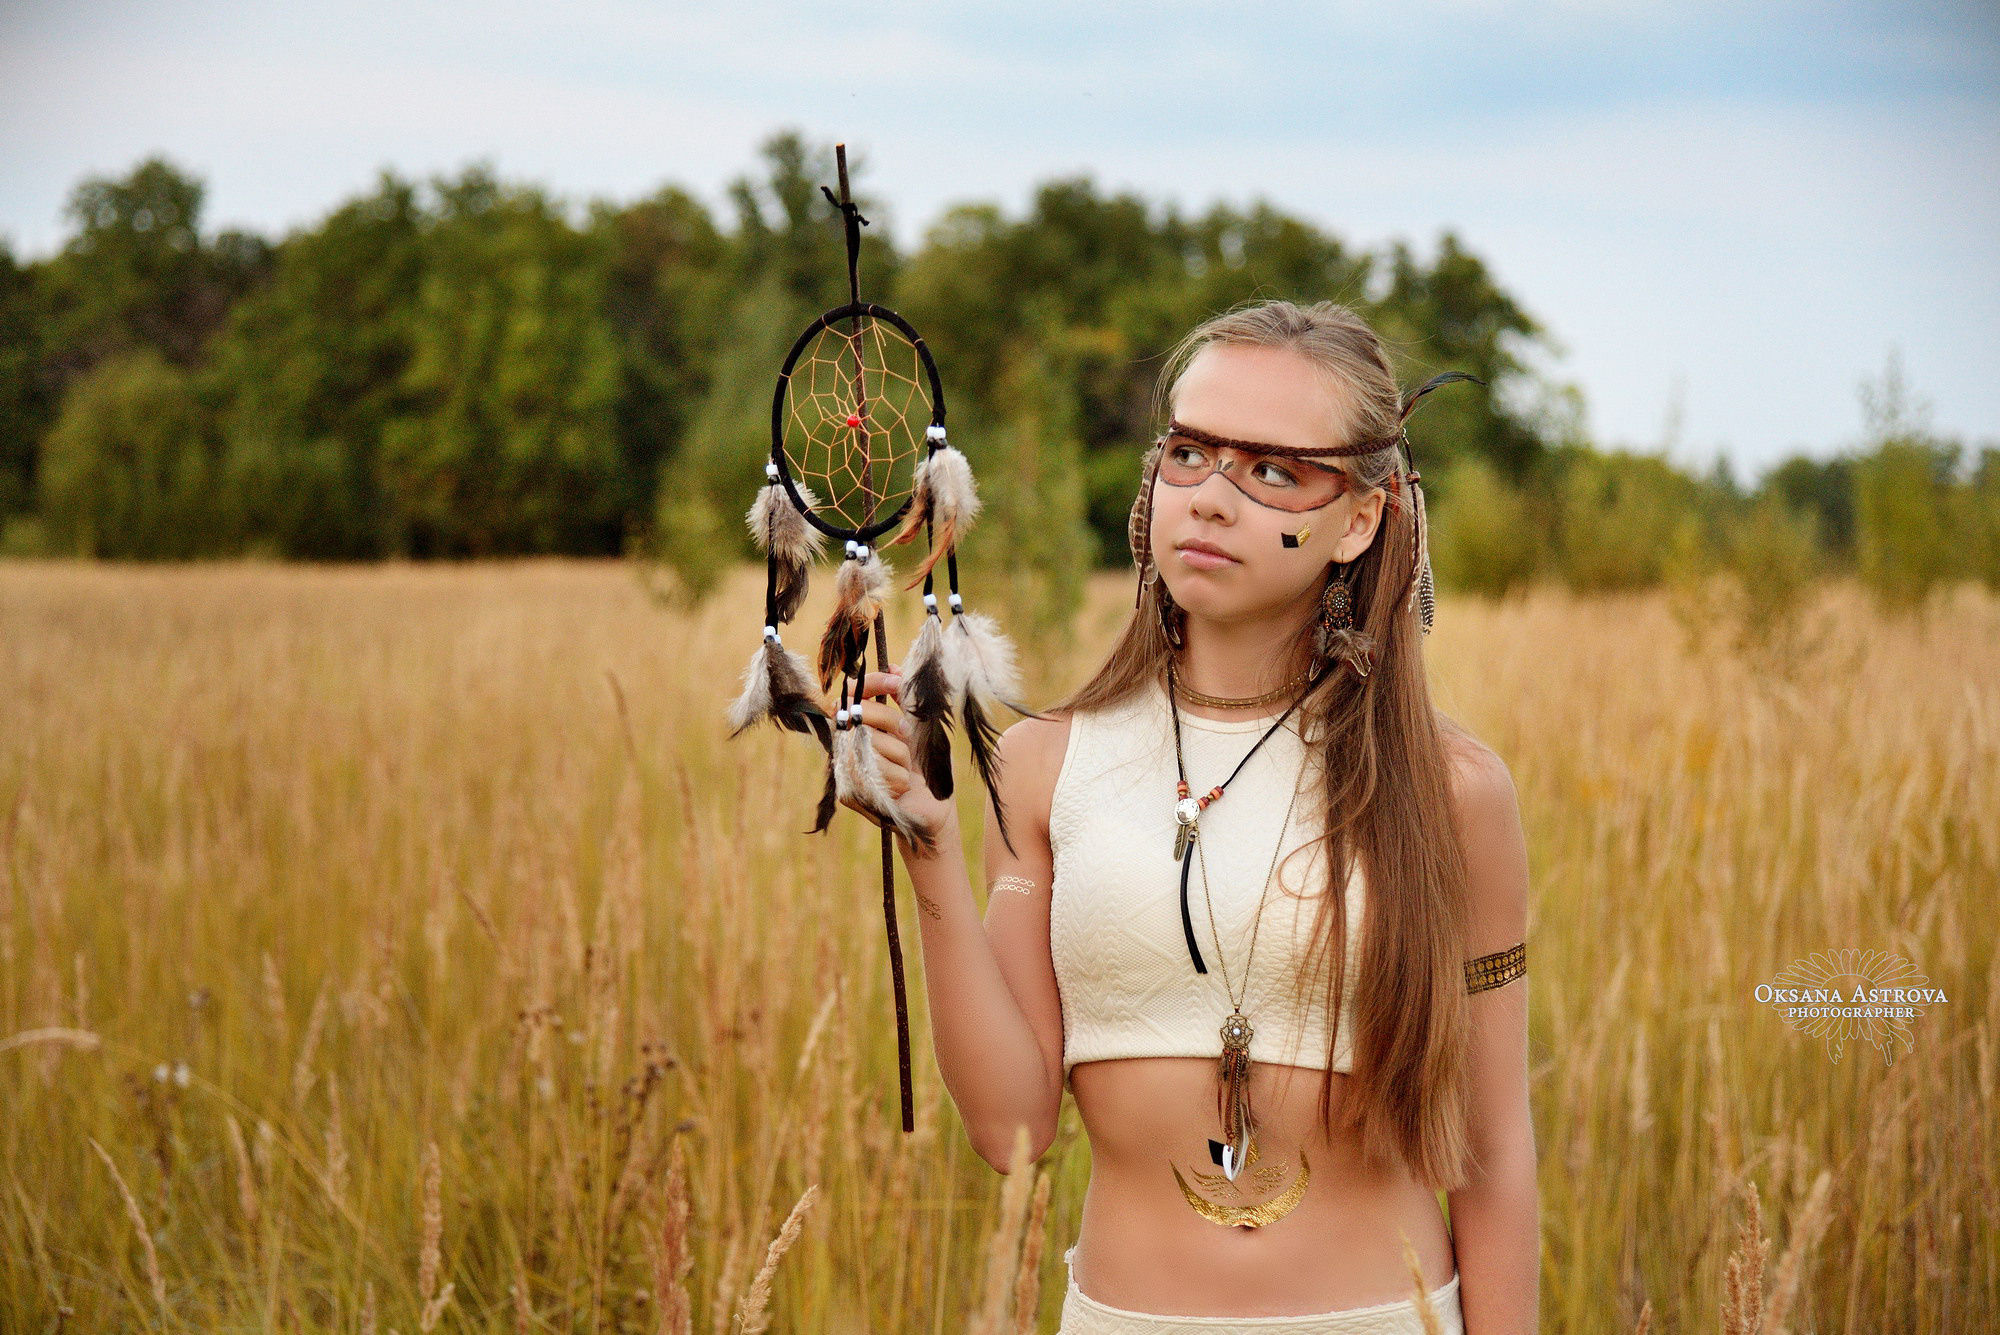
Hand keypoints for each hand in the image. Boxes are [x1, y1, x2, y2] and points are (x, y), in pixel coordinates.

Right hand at [842, 661, 958, 849]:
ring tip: (907, 772)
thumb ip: (906, 700)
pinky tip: (901, 790)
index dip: (873, 682)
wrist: (935, 812)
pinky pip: (879, 772)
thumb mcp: (923, 727)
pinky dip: (901, 780)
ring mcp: (845, 768)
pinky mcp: (849, 792)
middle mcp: (846, 745)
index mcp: (860, 726)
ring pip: (875, 745)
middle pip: (862, 714)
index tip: (897, 680)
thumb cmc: (929, 769)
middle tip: (909, 739)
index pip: (852, 693)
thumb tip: (894, 665)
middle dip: (895, 723)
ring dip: (902, 758)